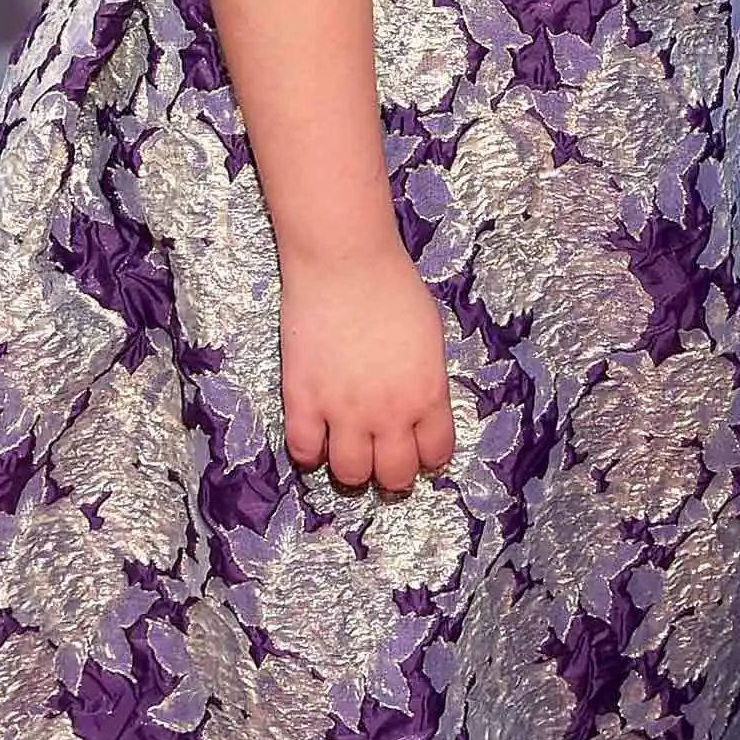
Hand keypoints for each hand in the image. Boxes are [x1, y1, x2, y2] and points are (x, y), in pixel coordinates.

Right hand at [279, 242, 455, 492]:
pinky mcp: (303, 402)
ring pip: (351, 475)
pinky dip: (311, 451)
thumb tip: (420, 407)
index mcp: (428, 393)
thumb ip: (426, 380)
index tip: (419, 450)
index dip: (429, 456)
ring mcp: (343, 411)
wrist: (344, 263)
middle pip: (395, 476)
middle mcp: (389, 413)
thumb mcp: (431, 336)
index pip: (436, 453)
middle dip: (393, 474)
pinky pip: (304, 453)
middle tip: (384, 456)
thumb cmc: (394, 287)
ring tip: (349, 447)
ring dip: (353, 467)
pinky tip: (316, 433)